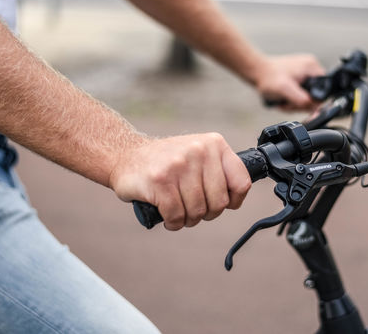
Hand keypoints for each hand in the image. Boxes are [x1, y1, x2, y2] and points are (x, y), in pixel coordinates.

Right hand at [109, 133, 250, 230]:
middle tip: (193, 210)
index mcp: (214, 144)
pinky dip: (173, 223)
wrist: (127, 156)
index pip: (241, 182)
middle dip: (207, 213)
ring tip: (179, 212)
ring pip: (197, 211)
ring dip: (188, 219)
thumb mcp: (198, 153)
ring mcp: (179, 165)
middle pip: (218, 202)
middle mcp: (199, 151)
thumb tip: (237, 197)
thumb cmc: (167, 161)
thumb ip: (218, 170)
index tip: (224, 204)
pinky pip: (176, 215)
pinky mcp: (160, 181)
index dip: (234, 201)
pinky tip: (168, 218)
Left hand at [254, 54, 324, 110]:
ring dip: (295, 103)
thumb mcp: (285, 90)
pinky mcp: (299, 78)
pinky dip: (293, 99)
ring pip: (308, 97)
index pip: (324, 91)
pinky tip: (284, 98)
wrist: (257, 72)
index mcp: (312, 67)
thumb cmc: (268, 78)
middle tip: (287, 102)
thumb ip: (301, 99)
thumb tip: (315, 108)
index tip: (299, 103)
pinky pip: (302, 94)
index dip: (313, 102)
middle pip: (316, 96)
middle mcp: (311, 68)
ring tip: (283, 99)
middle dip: (301, 103)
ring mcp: (305, 73)